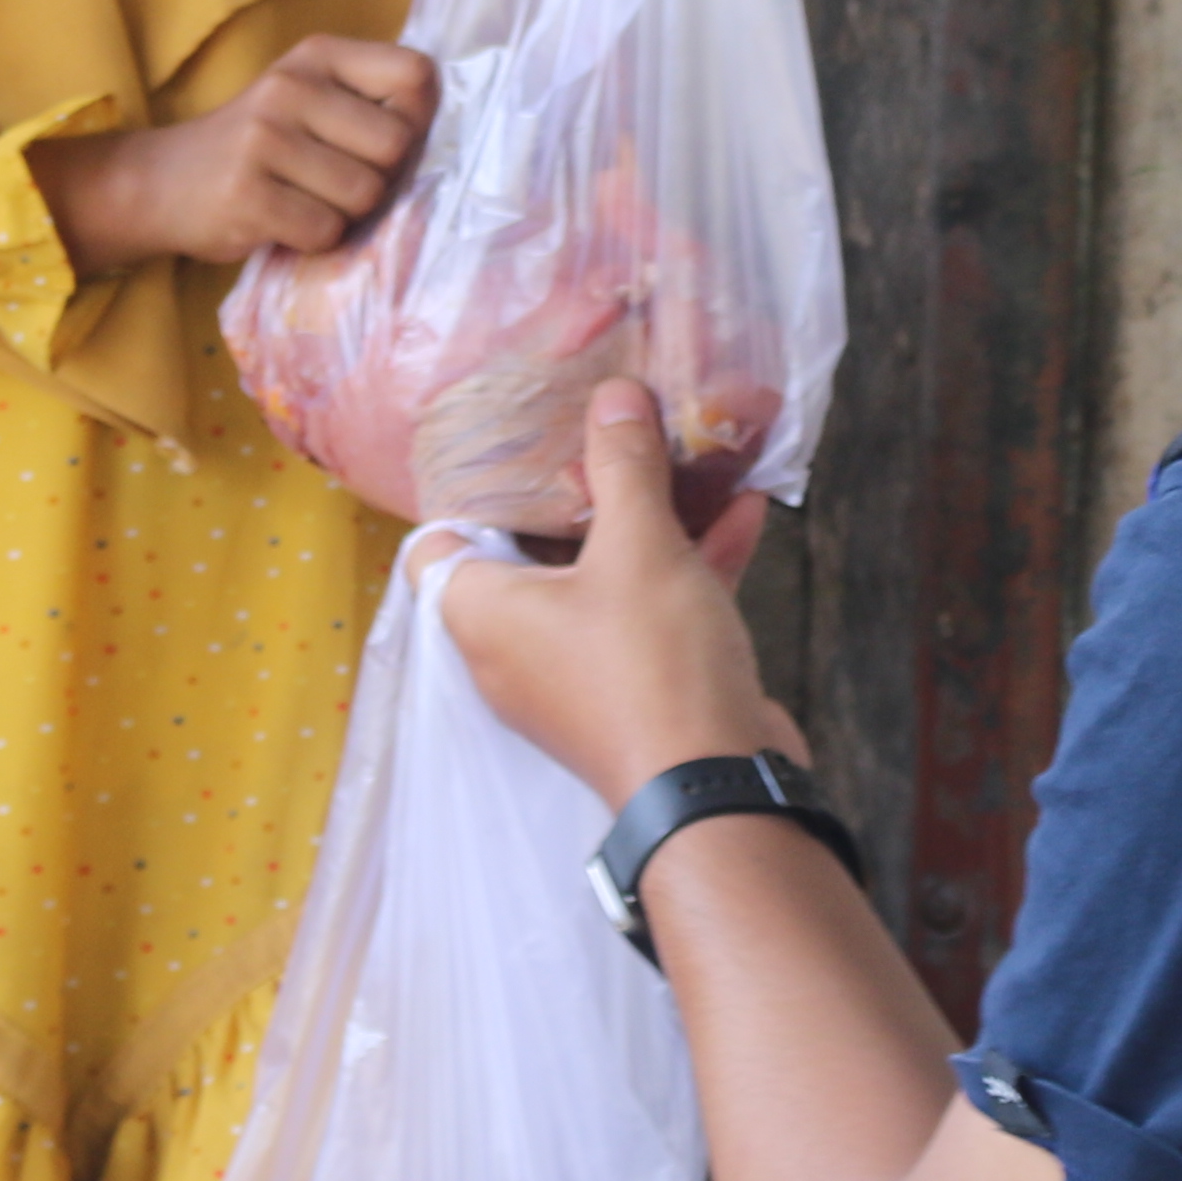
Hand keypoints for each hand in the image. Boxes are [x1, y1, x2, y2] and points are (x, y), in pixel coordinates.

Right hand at [37, 40, 438, 274]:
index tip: (384, 140)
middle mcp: (290, 86)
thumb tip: (450, 136)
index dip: (418, 118)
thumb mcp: (310, 99)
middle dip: (381, 176)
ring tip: (308, 200)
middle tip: (340, 181)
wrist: (162, 182)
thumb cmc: (260, 145)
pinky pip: (325, 230)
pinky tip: (283, 222)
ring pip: (365, 193)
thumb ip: (371, 103)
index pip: (416, 75)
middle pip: (396, 145)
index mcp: (318, 55)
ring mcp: (265, 138)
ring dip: (346, 213)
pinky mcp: (247, 194)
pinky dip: (314, 239)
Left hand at [430, 383, 802, 806]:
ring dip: (648, 520)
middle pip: (531, 550)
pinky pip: (648, 611)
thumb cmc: (650, 664)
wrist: (718, 787)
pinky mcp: (635, 688)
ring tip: (690, 457)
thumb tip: (613, 392)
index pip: (438, 541)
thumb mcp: (638, 546)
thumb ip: (622, 464)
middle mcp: (514, 648)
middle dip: (580, 488)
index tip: (518, 437)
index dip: (471, 486)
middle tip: (609, 430)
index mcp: (481, 613)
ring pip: (601, 578)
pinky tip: (743, 511)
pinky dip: (687, 565)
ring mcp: (576, 673)